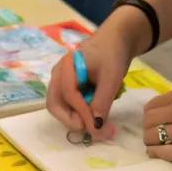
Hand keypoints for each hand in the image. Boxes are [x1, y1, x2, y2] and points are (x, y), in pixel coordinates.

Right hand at [45, 9, 143, 136]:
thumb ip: (102, 100)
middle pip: (55, 104)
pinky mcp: (70, 88)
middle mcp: (58, 76)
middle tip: (92, 130)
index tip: (97, 126)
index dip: (81, 113)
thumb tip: (96, 127)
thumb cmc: (112, 54)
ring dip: (76, 119)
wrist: (116, 41)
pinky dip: (80, 114)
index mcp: (66, 68)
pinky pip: (69, 105)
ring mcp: (62, 82)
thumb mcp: (111, 76)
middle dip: (71, 120)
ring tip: (98, 124)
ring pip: (61, 107)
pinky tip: (96, 115)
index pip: (68, 95)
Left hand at [143, 86, 171, 163]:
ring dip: (151, 141)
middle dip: (148, 127)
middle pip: (148, 121)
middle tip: (153, 133)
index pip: (153, 105)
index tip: (153, 120)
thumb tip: (170, 107)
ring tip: (156, 144)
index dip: (150, 114)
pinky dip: (156, 154)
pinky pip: (162, 154)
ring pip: (152, 138)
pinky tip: (158, 154)